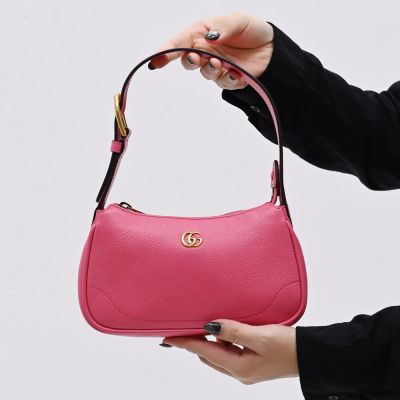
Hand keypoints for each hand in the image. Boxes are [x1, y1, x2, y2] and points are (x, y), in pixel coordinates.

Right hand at [148, 11, 273, 89]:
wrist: (271, 49)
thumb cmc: (252, 30)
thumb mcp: (238, 20)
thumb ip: (222, 27)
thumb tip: (209, 37)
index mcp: (203, 33)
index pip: (180, 42)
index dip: (166, 51)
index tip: (155, 61)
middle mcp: (206, 50)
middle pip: (187, 61)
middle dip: (190, 61)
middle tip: (197, 58)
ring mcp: (215, 66)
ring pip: (204, 73)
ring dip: (210, 69)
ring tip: (221, 63)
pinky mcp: (226, 78)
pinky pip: (222, 82)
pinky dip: (227, 79)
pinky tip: (236, 73)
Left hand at [160, 319, 298, 384]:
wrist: (310, 356)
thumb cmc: (289, 347)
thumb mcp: (260, 336)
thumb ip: (234, 331)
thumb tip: (210, 326)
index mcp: (239, 367)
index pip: (204, 352)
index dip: (185, 344)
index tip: (168, 338)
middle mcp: (240, 371)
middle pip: (209, 355)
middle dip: (194, 343)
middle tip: (182, 328)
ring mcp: (247, 368)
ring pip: (219, 353)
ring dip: (209, 341)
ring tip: (202, 325)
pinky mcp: (253, 362)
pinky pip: (230, 351)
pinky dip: (223, 341)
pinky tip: (224, 329)